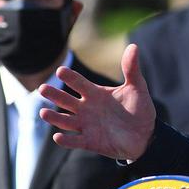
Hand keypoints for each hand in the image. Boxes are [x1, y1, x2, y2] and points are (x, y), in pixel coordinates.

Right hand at [40, 44, 156, 160]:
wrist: (145, 135)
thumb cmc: (139, 110)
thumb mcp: (137, 88)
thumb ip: (131, 70)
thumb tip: (133, 46)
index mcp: (95, 94)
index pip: (79, 83)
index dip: (71, 77)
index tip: (61, 70)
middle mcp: (87, 108)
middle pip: (66, 100)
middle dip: (54, 95)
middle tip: (42, 88)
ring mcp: (87, 125)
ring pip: (65, 121)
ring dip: (54, 118)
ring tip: (43, 113)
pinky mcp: (90, 142)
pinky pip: (75, 141)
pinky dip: (66, 141)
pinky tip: (57, 137)